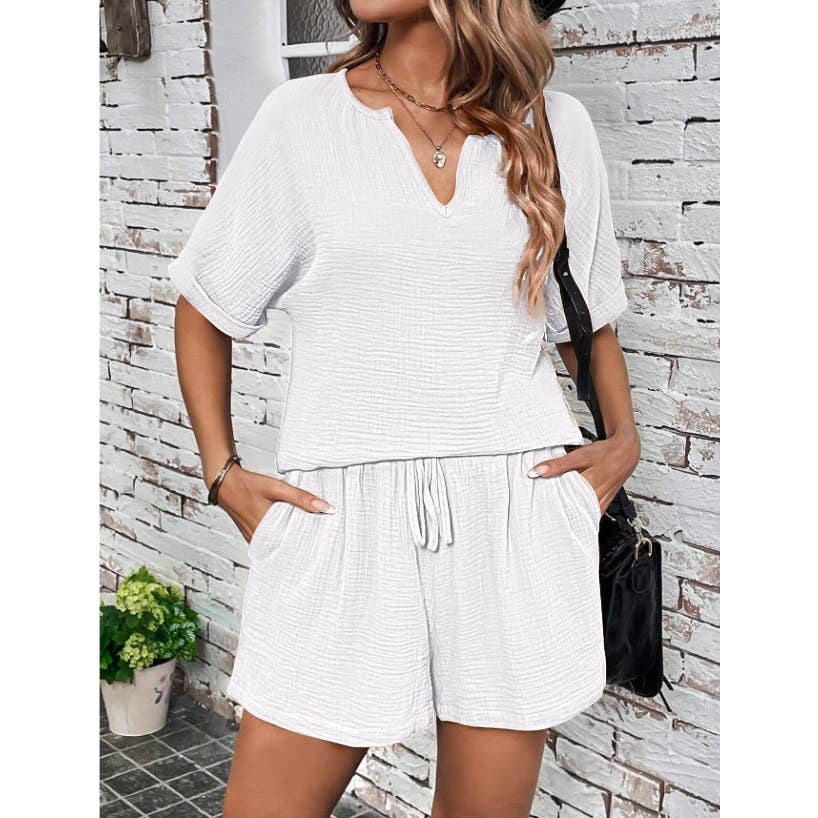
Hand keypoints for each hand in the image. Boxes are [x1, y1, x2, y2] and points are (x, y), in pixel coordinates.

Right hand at [215, 466, 335, 542]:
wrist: (226, 483)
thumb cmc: (249, 486)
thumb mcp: (278, 489)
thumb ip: (302, 498)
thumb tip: (327, 508)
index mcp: (267, 534)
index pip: (293, 548)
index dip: (308, 547)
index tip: (323, 545)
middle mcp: (259, 541)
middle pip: (286, 547)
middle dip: (301, 543)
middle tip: (320, 541)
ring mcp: (254, 538)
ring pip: (277, 543)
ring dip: (290, 538)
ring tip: (309, 535)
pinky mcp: (252, 534)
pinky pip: (270, 538)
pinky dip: (280, 534)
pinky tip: (290, 527)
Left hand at [528, 432, 640, 513]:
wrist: (626, 452)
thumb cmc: (604, 453)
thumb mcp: (580, 456)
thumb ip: (557, 465)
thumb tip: (534, 472)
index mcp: (589, 489)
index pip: (565, 506)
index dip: (550, 512)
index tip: (538, 514)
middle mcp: (596, 500)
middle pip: (572, 514)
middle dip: (557, 516)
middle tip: (541, 518)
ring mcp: (601, 504)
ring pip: (582, 516)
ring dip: (568, 517)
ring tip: (552, 519)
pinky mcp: (604, 504)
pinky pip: (590, 514)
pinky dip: (579, 514)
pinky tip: (569, 514)